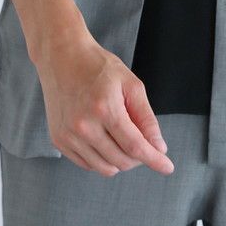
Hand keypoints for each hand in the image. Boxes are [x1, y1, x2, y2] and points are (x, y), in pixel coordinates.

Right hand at [33, 29, 174, 177]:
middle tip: (143, 140)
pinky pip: (88, 164)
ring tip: (122, 137)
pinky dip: (102, 158)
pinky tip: (105, 138)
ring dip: (121, 160)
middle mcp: (84, 126)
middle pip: (121, 161)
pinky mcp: (58, 140)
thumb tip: (158, 147)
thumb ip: (146, 117)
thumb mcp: (130, 84)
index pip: (134, 146)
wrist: (62, 57)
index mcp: (104, 108)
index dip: (154, 159)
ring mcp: (68, 135)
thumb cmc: (98, 67)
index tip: (167, 167)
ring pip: (105, 168)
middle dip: (139, 157)